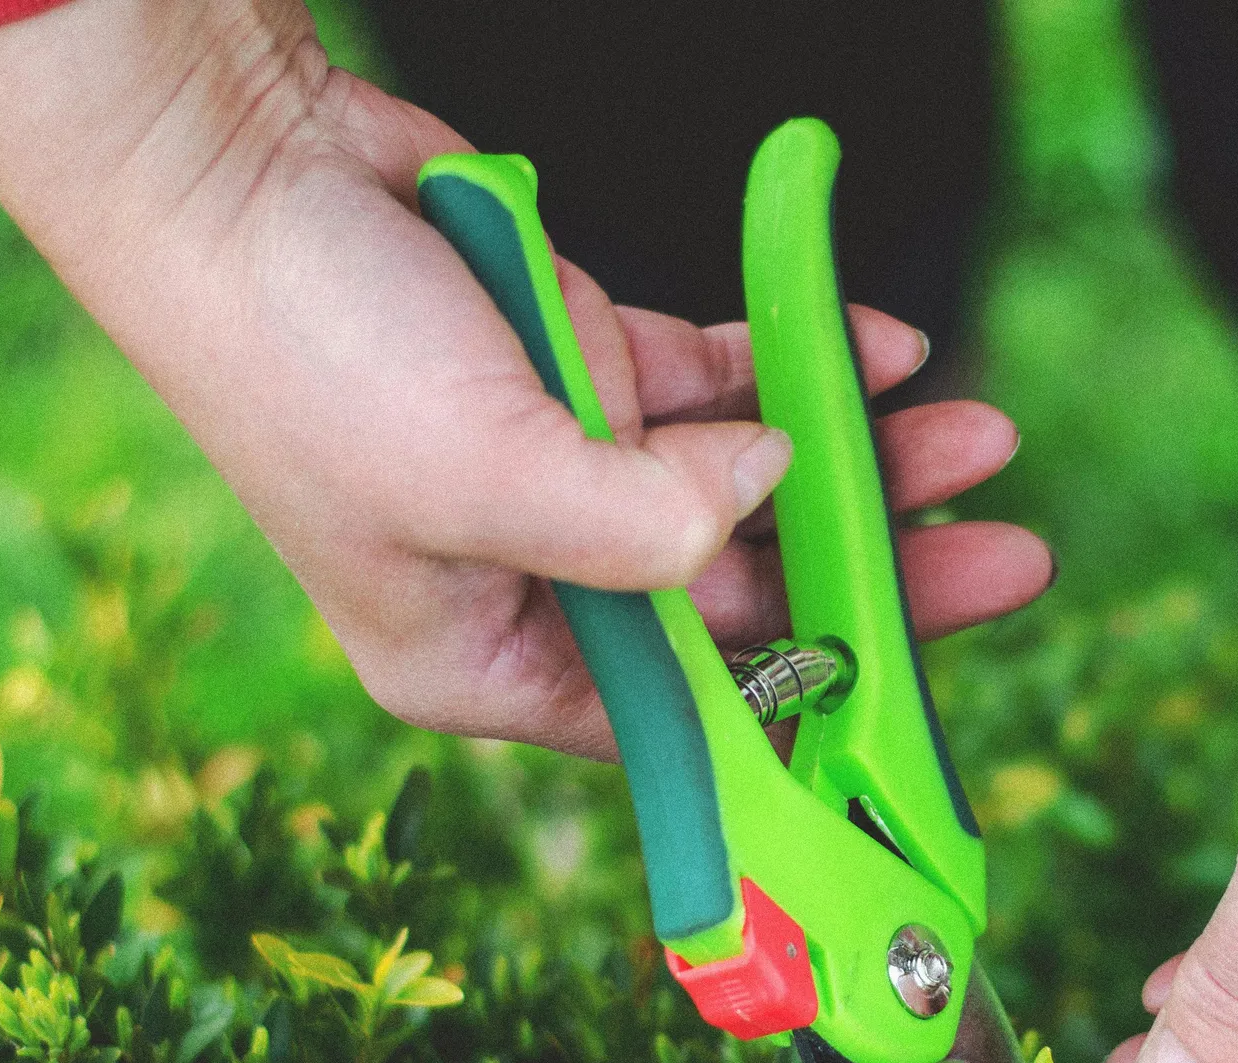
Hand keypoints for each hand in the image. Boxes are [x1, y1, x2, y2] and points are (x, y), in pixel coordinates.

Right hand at [0, 0, 1048, 757]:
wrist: (231, 169)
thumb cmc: (306, 349)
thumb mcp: (479, 473)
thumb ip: (639, 526)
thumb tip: (762, 505)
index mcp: (490, 660)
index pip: (684, 718)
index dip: (812, 709)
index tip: (927, 701)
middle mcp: (536, 582)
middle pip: (743, 601)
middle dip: (872, 569)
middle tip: (1006, 555)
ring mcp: (565, 468)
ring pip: (750, 482)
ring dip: (860, 458)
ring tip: (977, 435)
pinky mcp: (582, 367)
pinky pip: (721, 381)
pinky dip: (796, 363)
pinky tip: (884, 352)